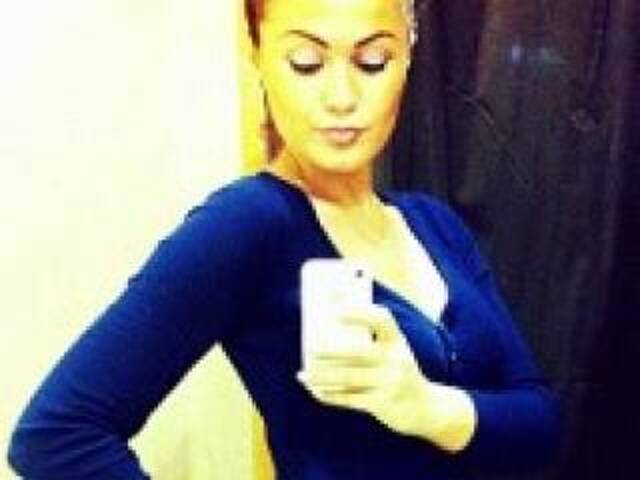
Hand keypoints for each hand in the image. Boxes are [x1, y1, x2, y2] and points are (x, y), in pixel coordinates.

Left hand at [297, 303, 432, 437]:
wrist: (424, 408)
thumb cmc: (396, 370)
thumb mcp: (392, 351)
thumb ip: (367, 338)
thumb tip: (329, 319)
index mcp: (396, 340)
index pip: (381, 319)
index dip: (360, 312)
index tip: (335, 312)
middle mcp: (396, 359)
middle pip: (358, 352)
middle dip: (330, 351)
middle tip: (309, 347)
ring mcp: (390, 383)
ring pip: (348, 378)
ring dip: (322, 376)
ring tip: (304, 373)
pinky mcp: (381, 404)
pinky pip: (349, 399)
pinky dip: (329, 395)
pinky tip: (314, 390)